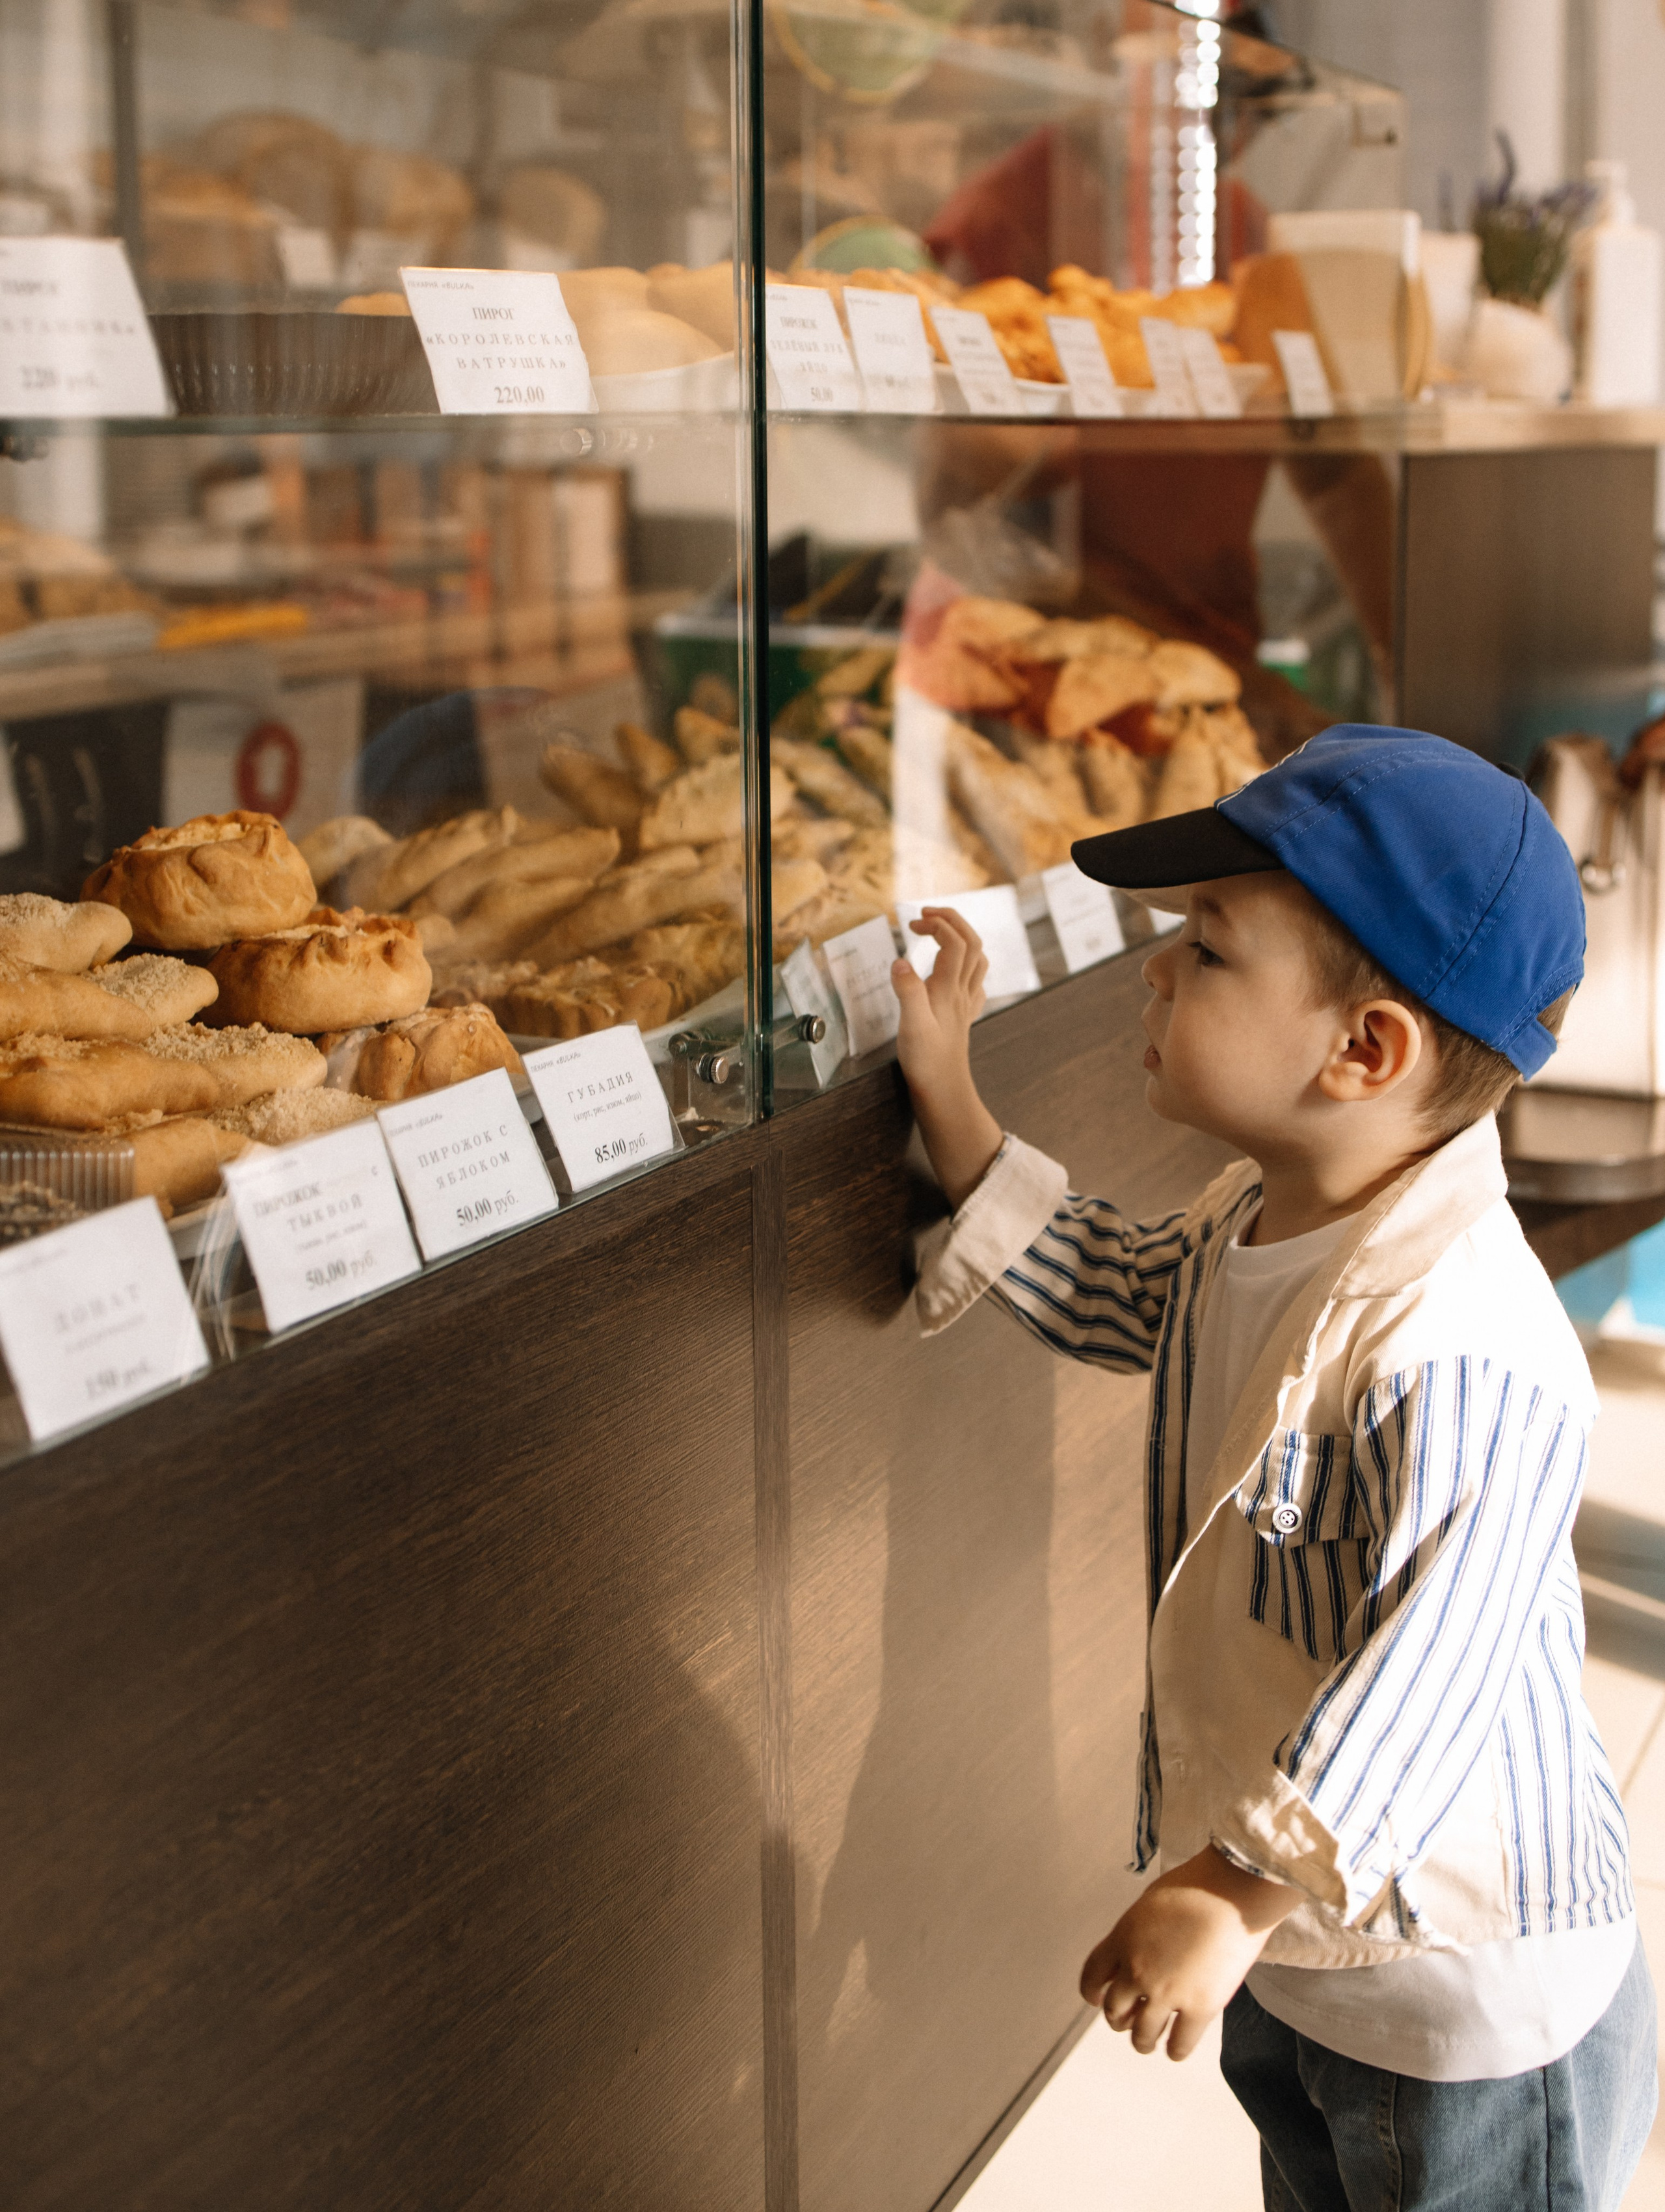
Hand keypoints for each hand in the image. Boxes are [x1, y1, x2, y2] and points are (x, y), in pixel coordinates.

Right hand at [892, 909, 1002, 1209]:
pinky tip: (954, 971)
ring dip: (962, 937)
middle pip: (971, 942)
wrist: (944, 1091)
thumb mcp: (911, 1025)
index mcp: (949, 989)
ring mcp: (966, 1004)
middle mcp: (962, 992)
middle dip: (952, 920)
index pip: (954, 941)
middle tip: (924, 915)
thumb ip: (907, 990)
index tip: (911, 923)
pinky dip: (966, 965)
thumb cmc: (927, 1062)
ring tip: (938, 932)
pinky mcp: (963, 1016)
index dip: (937, 923)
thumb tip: (901, 960)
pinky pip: (975, 982)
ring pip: (977, 959)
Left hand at [1078, 1847, 1301, 2061]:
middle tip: (1129, 2020)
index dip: (1092, 1993)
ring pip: (1142, 2036)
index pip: (1092, 1976)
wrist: (1232, 1893)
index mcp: (1122, 1939)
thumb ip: (1137, 1933)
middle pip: (1114, 2010)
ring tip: (1149, 2041)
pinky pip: (1179, 2045)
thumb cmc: (1198, 1887)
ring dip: (1143, 2041)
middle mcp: (1137, 1970)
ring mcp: (1166, 1992)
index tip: (1096, 1999)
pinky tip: (1176, 2047)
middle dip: (1119, 2019)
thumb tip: (1138, 1951)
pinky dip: (1175, 2050)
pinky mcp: (1199, 2008)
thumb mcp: (1150, 1903)